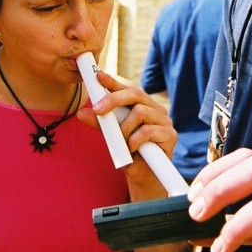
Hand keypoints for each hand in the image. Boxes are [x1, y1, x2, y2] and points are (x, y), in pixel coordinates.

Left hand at [76, 68, 176, 192]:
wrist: (143, 176)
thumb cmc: (129, 153)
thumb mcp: (111, 136)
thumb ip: (100, 124)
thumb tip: (81, 113)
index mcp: (142, 105)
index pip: (128, 88)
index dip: (114, 81)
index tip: (98, 75)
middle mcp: (155, 109)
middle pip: (135, 93)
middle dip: (113, 99)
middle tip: (97, 110)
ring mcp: (165, 121)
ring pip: (140, 112)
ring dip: (125, 128)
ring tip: (122, 141)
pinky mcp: (170, 135)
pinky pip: (147, 130)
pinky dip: (134, 140)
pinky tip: (132, 148)